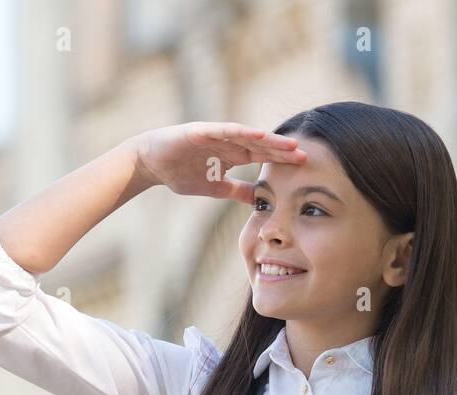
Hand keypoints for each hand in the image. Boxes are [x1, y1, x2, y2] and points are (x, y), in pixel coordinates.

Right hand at [128, 122, 305, 202]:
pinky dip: (241, 133)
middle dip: (282, 151)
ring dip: (268, 141)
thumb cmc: (180, 172)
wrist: (151, 163)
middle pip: (261, 146)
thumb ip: (237, 191)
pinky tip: (257, 135)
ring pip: (247, 137)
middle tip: (305, 155)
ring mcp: (216, 135)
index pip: (262, 158)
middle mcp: (228, 142)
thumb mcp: (215, 187)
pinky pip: (224, 131)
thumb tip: (259, 199)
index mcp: (232, 156)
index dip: (281, 161)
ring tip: (288, 145)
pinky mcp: (201, 132)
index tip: (303, 166)